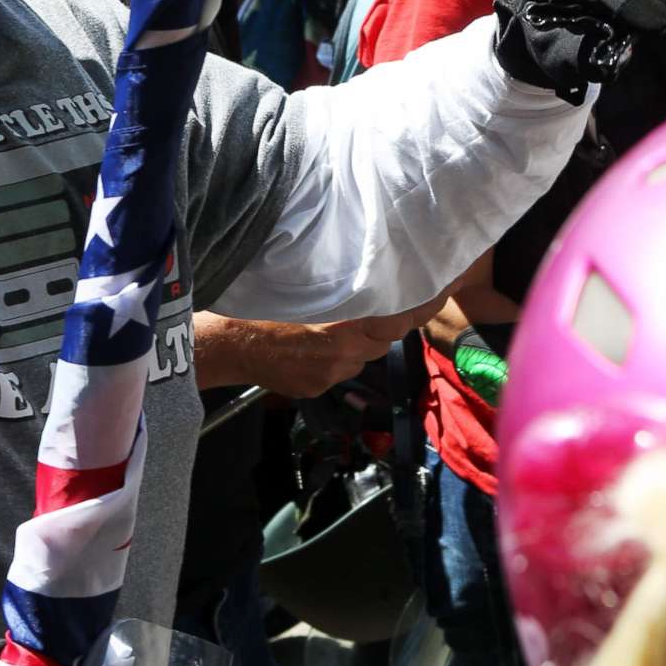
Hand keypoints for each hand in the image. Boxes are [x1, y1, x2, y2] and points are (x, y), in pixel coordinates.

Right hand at [195, 300, 437, 398]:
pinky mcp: (315, 387)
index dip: (423, 305)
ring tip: (348, 317)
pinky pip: (338, 369)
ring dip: (363, 339)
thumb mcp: (305, 283)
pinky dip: (338, 354)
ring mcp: (330, 375)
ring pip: (362, 355)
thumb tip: (368, 278)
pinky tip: (316, 339)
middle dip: (391, 321)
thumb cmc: (260, 303)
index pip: (400, 320)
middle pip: (385, 340)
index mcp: (344, 325)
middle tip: (397, 297)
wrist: (226, 343)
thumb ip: (341, 288)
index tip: (440, 288)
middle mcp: (344, 354)